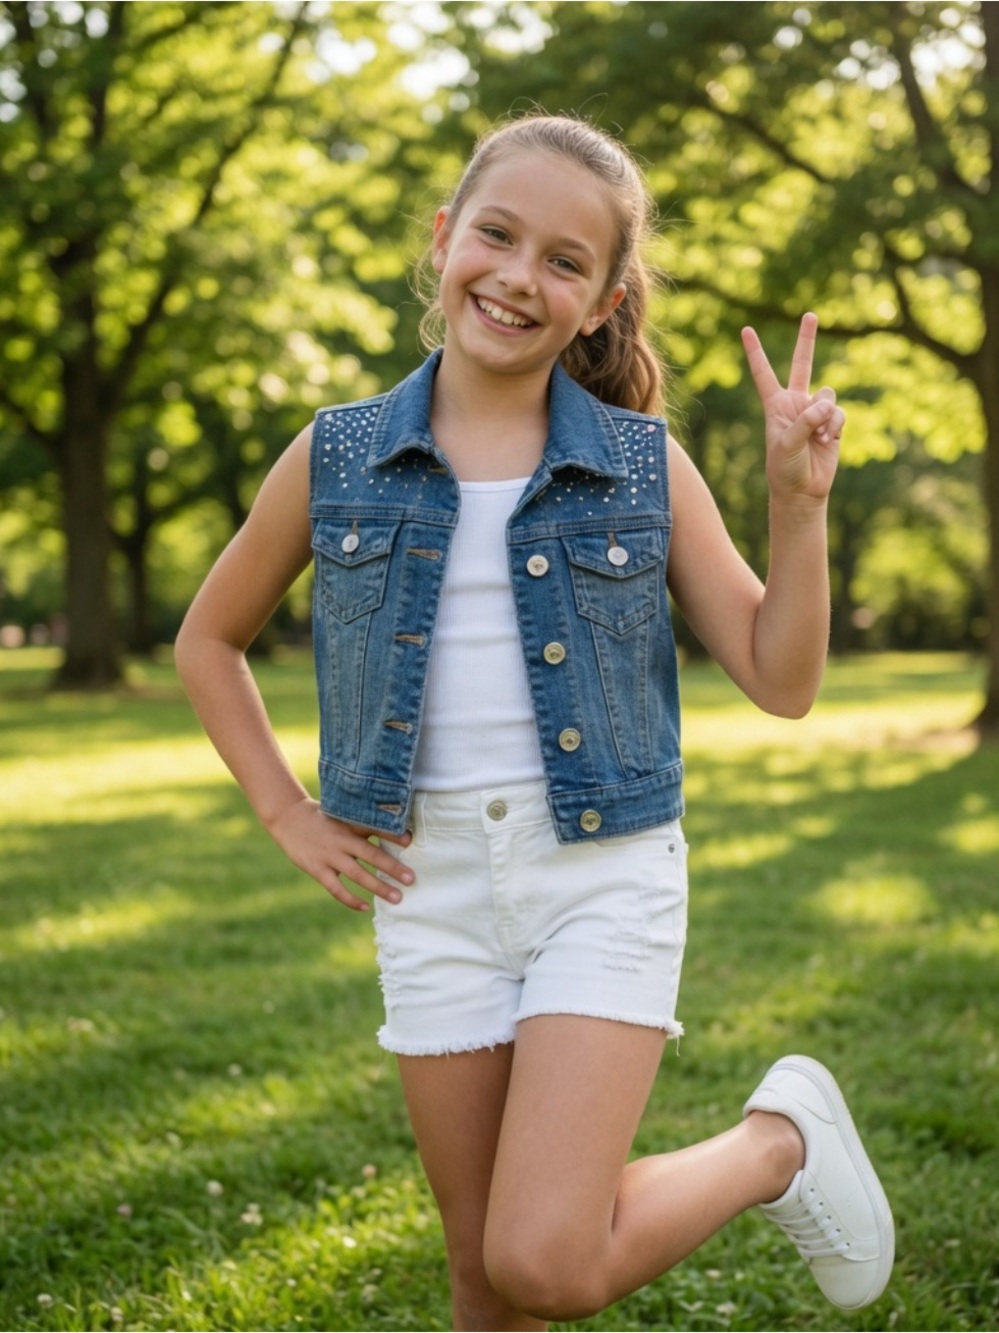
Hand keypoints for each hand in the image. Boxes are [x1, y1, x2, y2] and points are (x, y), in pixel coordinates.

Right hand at [267, 797, 413, 911]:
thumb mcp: (343, 814)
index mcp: (349, 824)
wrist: (289, 818)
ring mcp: (329, 856)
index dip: (392, 835)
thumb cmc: (324, 818)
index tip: (410, 841)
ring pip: (357, 875)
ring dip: (378, 887)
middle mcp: (341, 840)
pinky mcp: (317, 869)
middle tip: (411, 879)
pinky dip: (350, 899)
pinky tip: (365, 907)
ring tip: (397, 897)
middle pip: (371, 855)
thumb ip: (364, 824)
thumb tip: (396, 831)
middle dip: (392, 867)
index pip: (374, 828)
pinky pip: (336, 888)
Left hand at [741, 312, 842, 503]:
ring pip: (828, 394)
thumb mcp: (787, 443)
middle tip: (810, 315)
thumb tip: (826, 405)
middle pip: (803, 364)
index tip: (745, 330)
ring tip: (817, 436)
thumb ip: (805, 420)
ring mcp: (815, 412)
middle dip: (806, 340)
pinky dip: (835, 425)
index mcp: (775, 405)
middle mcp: (796, 404)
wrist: (802, 491)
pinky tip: (827, 440)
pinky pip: (839, 413)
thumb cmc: (785, 468)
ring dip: (825, 414)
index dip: (756, 352)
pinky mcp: (833, 424)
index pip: (764, 373)